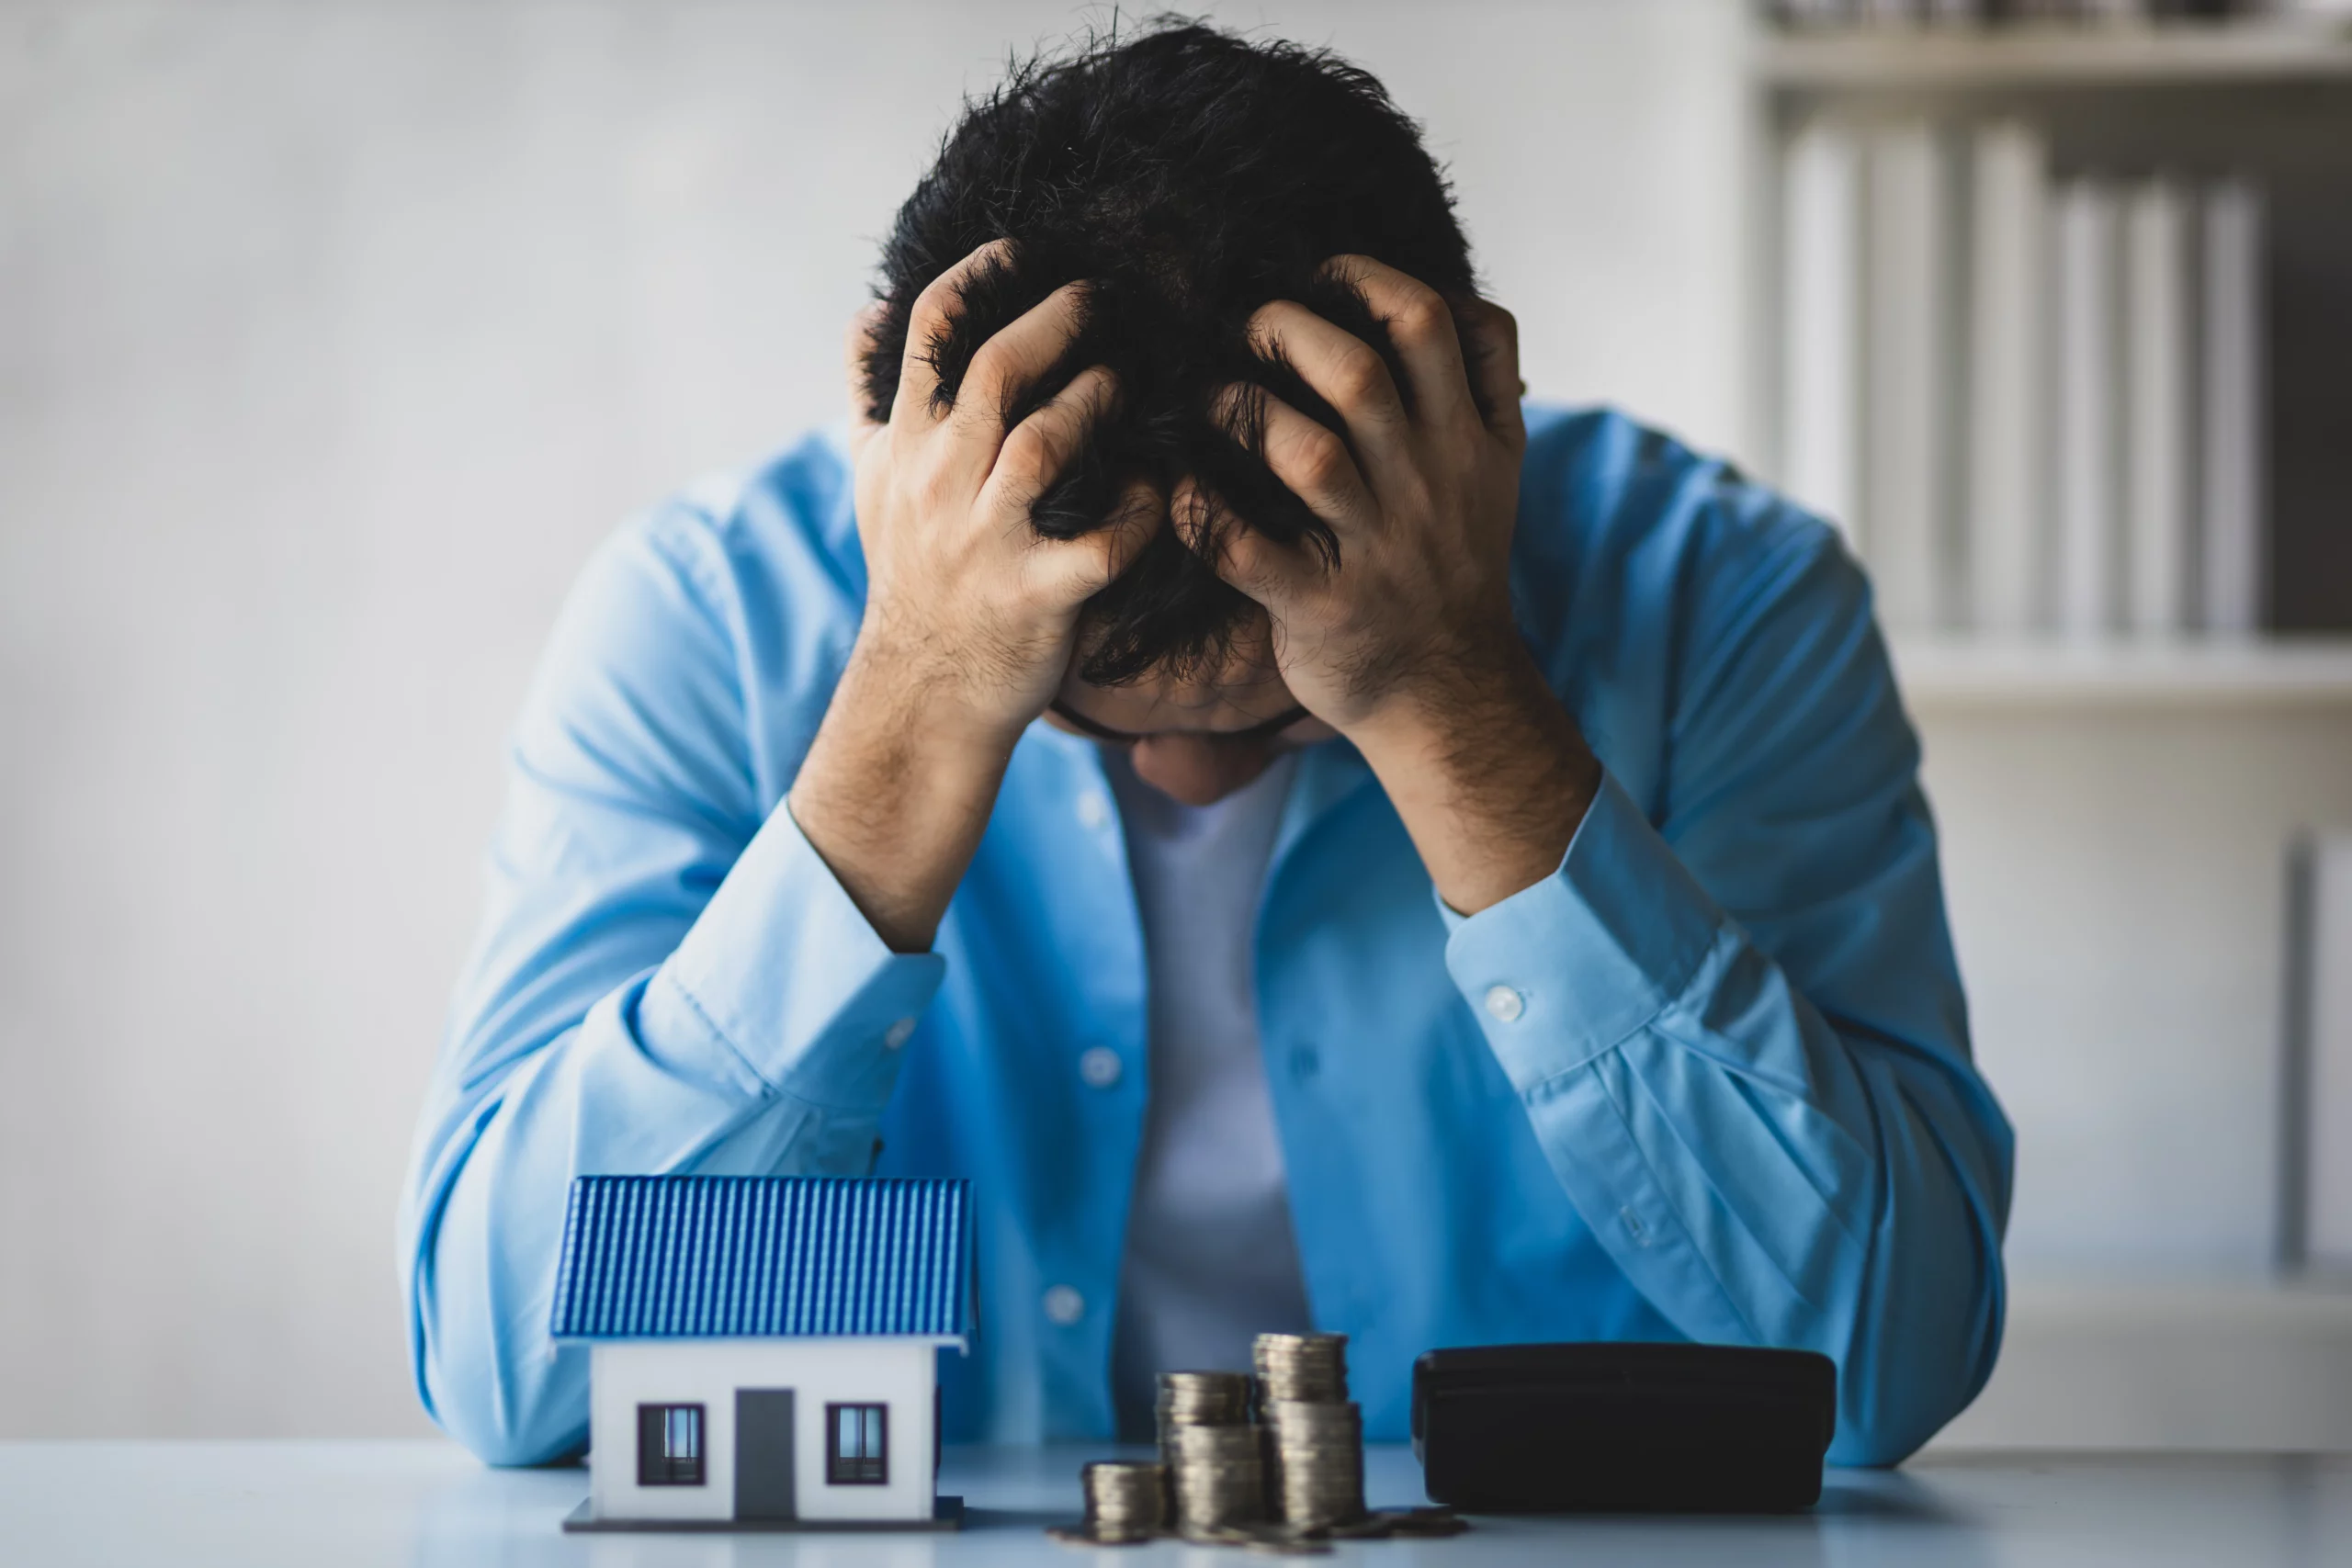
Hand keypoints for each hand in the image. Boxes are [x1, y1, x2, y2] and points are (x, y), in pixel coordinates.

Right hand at [790, 243, 1150, 950]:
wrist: (923, 690)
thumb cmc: (910, 573)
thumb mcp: (872, 481)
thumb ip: (868, 394)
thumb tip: (866, 312)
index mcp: (907, 447)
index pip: (929, 333)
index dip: (977, 277)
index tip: (1023, 249)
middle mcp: (941, 484)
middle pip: (997, 372)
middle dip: (1055, 321)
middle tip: (1100, 299)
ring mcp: (989, 541)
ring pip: (1043, 444)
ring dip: (1094, 402)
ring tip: (1124, 382)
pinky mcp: (1040, 596)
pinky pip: (1102, 543)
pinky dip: (1139, 510)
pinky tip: (1157, 490)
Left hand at [1181, 255, 1527, 740]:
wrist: (1451, 694)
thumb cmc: (1453, 564)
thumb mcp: (1500, 470)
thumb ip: (1487, 382)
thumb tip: (1451, 295)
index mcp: (1469, 441)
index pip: (1430, 324)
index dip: (1365, 280)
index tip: (1320, 275)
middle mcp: (1425, 486)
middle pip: (1357, 374)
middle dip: (1286, 329)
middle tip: (1248, 326)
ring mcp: (1373, 548)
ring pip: (1305, 454)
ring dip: (1241, 410)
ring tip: (1211, 398)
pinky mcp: (1320, 606)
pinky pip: (1246, 549)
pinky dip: (1203, 510)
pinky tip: (1183, 485)